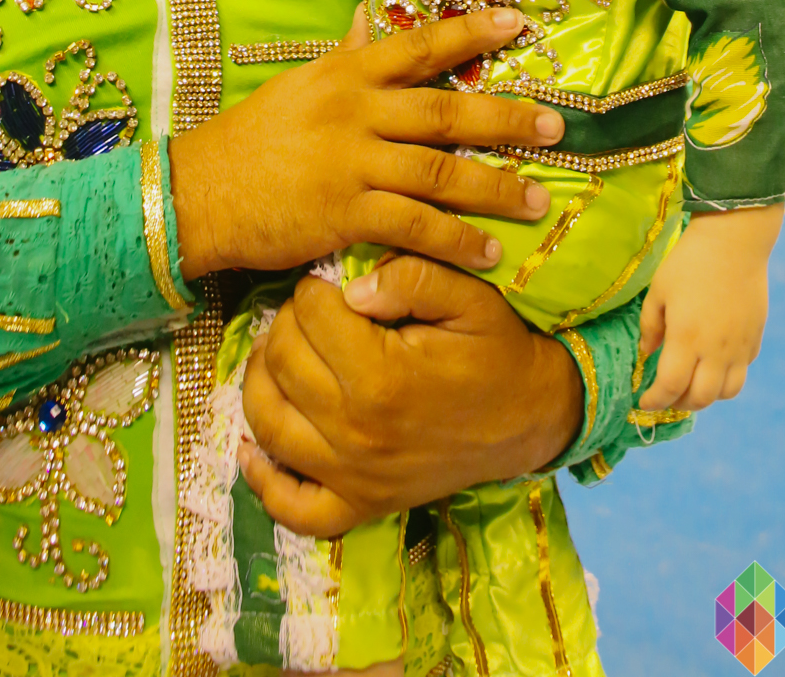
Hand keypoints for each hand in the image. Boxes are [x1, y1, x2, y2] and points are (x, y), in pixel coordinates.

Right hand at [169, 10, 563, 279]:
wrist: (202, 193)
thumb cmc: (253, 138)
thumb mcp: (299, 85)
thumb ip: (344, 56)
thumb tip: (372, 16)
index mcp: (347, 76)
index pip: (420, 46)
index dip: (470, 33)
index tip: (517, 22)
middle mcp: (356, 113)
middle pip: (445, 111)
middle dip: (504, 118)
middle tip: (555, 126)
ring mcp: (352, 164)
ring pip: (439, 172)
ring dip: (495, 188)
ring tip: (538, 201)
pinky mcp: (345, 214)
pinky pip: (415, 227)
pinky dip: (456, 241)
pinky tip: (489, 252)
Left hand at [239, 258, 582, 535]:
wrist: (529, 419)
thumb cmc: (497, 351)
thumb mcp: (468, 296)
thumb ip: (410, 276)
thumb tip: (349, 288)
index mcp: (382, 377)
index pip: (310, 314)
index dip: (315, 288)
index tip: (332, 284)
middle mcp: (356, 433)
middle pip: (281, 361)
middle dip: (286, 323)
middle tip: (311, 314)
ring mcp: (353, 477)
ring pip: (267, 423)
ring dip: (261, 380)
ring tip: (281, 354)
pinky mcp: (358, 507)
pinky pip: (291, 507)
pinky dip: (262, 480)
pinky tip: (254, 444)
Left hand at [638, 202, 782, 411]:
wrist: (735, 242)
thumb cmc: (690, 262)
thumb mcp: (659, 290)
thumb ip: (650, 326)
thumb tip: (646, 353)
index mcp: (686, 339)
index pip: (670, 387)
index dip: (655, 401)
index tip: (644, 401)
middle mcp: (715, 351)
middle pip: (700, 399)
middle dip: (679, 403)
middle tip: (667, 394)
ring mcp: (739, 347)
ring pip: (726, 393)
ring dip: (706, 396)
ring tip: (692, 383)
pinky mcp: (755, 339)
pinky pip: (742, 371)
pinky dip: (726, 377)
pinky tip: (713, 362)